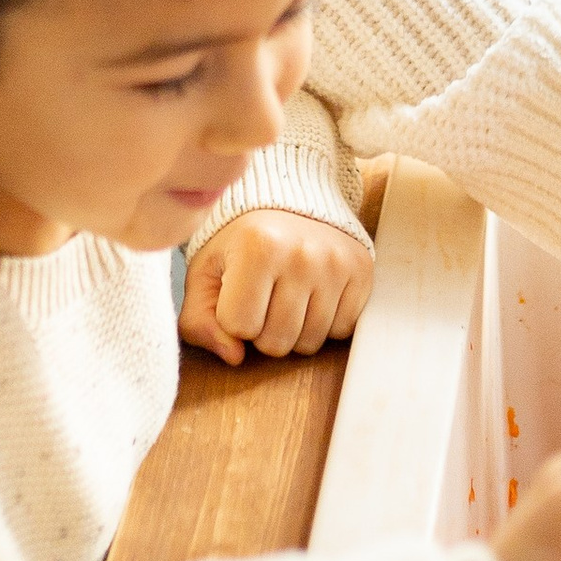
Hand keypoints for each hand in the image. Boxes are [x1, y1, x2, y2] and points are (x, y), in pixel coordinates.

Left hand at [179, 210, 373, 363]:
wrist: (289, 204)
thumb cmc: (240, 244)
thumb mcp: (205, 274)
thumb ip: (199, 321)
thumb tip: (234, 356)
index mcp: (258, 247)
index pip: (239, 327)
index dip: (232, 318)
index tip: (238, 292)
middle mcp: (303, 254)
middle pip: (276, 342)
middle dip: (263, 330)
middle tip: (264, 296)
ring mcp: (337, 264)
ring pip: (309, 343)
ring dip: (294, 330)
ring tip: (287, 296)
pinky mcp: (362, 272)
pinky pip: (341, 331)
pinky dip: (324, 322)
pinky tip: (313, 295)